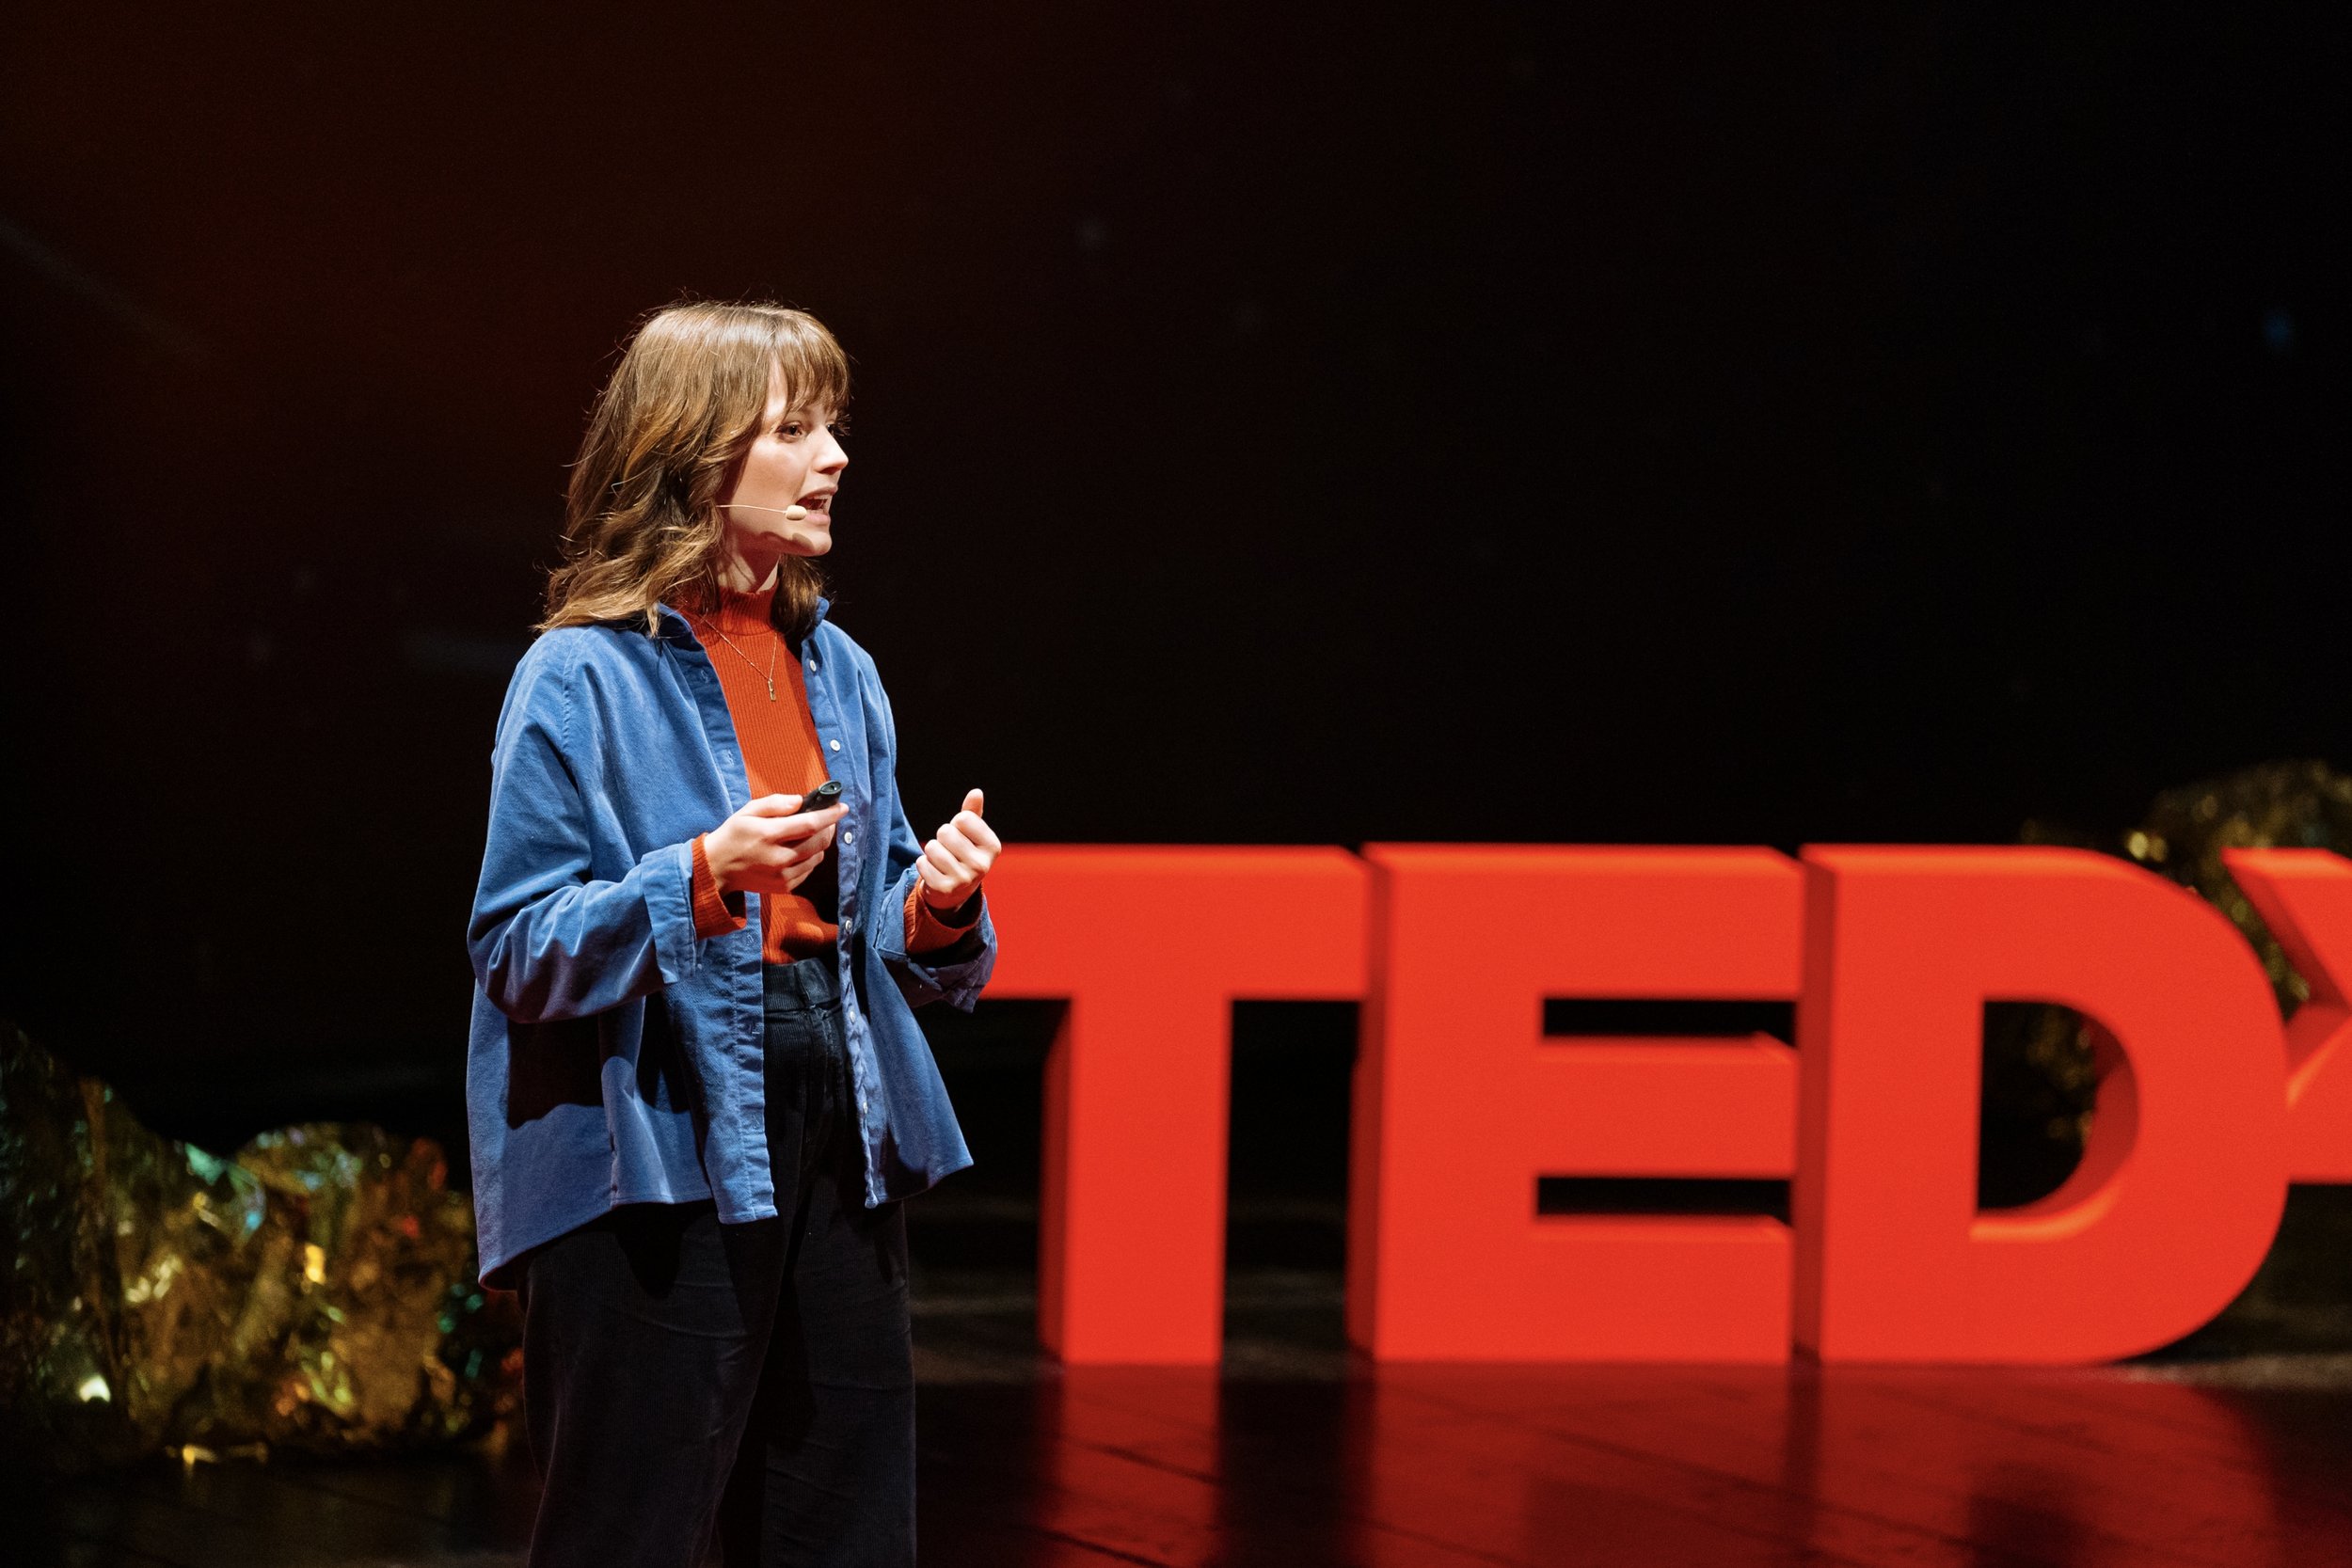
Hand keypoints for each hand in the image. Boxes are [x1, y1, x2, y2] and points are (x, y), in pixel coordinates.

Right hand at [703, 792, 846, 896]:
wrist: (718, 868)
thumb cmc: (734, 835)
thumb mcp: (748, 811)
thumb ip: (774, 803)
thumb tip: (800, 801)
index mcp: (769, 835)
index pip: (810, 824)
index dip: (830, 815)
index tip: (842, 807)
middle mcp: (778, 858)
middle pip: (819, 842)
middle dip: (828, 827)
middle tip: (826, 818)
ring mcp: (783, 875)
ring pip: (817, 856)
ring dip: (820, 843)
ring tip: (809, 833)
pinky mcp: (784, 887)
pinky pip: (809, 870)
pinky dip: (810, 857)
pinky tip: (799, 850)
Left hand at [917, 789, 999, 910]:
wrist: (956, 890)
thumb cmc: (963, 852)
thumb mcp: (971, 833)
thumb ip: (972, 812)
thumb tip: (976, 792)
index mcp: (993, 847)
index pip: (963, 818)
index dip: (957, 824)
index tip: (963, 837)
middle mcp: (982, 865)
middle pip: (946, 832)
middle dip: (942, 837)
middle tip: (950, 850)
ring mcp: (963, 879)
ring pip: (932, 847)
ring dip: (932, 851)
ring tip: (942, 861)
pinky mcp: (944, 889)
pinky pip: (922, 863)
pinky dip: (923, 864)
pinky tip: (934, 872)